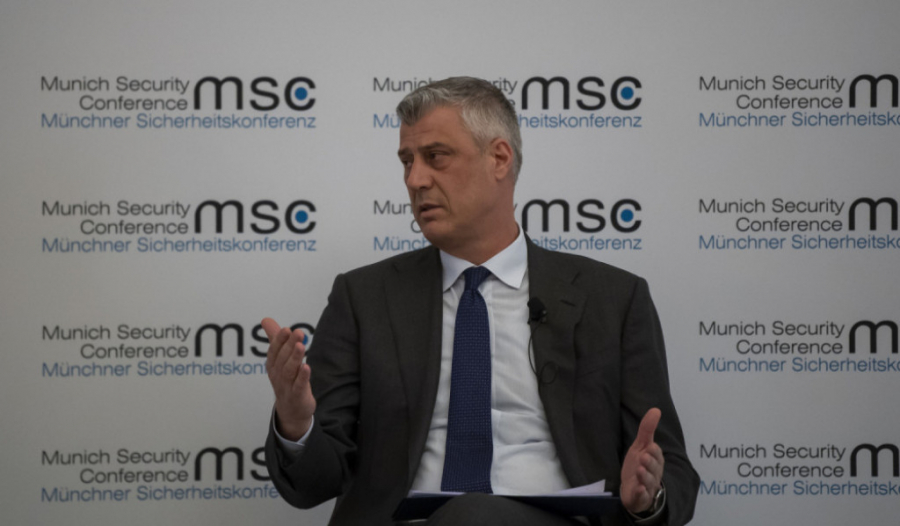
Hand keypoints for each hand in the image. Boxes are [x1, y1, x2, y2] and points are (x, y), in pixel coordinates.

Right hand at [262, 317, 315, 440]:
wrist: (291, 410)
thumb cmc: (285, 379)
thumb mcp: (279, 359)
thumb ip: (275, 338)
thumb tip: (265, 319)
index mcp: (273, 364)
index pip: (274, 350)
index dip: (279, 340)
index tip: (286, 329)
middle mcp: (277, 375)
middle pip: (283, 358)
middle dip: (289, 345)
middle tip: (298, 332)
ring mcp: (286, 386)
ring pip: (289, 371)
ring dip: (295, 358)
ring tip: (301, 346)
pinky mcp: (297, 396)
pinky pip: (299, 385)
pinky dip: (302, 377)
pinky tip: (307, 367)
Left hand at [620, 408, 664, 514]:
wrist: (631, 489)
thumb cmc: (639, 465)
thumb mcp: (640, 446)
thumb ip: (647, 429)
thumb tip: (656, 409)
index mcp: (655, 461)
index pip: (657, 455)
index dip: (654, 452)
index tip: (649, 447)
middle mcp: (654, 474)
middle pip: (655, 469)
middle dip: (650, 463)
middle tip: (643, 457)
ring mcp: (648, 487)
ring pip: (649, 482)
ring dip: (645, 476)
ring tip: (640, 470)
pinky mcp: (640, 497)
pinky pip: (643, 496)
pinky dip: (641, 493)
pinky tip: (639, 489)